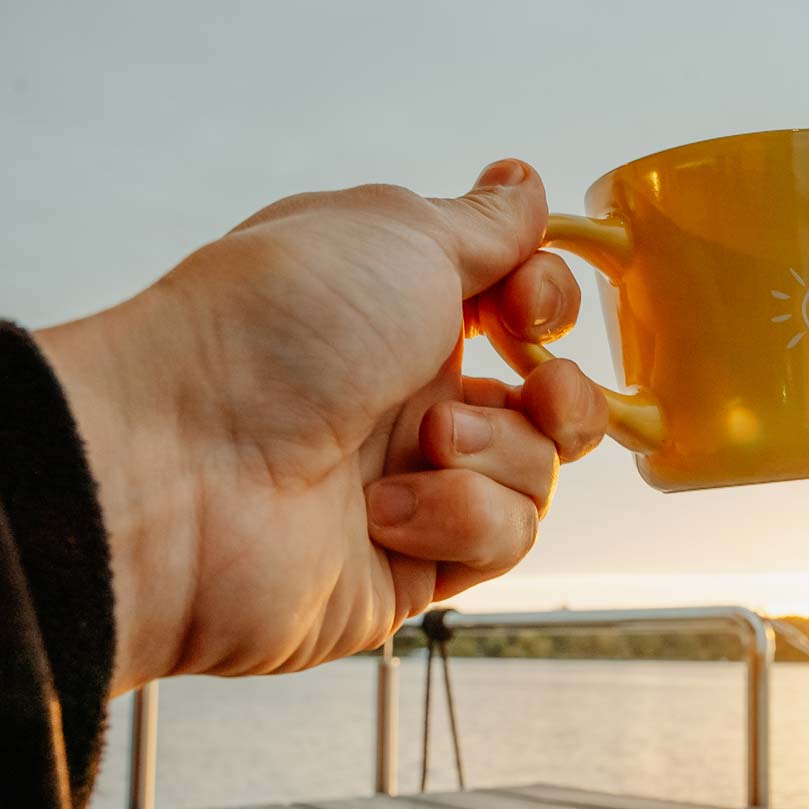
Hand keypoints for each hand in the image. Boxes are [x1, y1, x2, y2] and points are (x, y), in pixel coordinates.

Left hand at [36, 160, 607, 693]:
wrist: (185, 469)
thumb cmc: (272, 332)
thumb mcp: (396, 237)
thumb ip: (483, 224)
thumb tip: (524, 187)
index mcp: (402, 311)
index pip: (524, 309)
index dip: (550, 303)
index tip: (527, 304)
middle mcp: (410, 396)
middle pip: (551, 402)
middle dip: (564, 395)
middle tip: (532, 386)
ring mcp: (415, 483)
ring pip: (538, 475)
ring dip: (497, 454)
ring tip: (424, 447)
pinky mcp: (414, 563)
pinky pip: (500, 540)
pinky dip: (457, 519)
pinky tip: (386, 512)